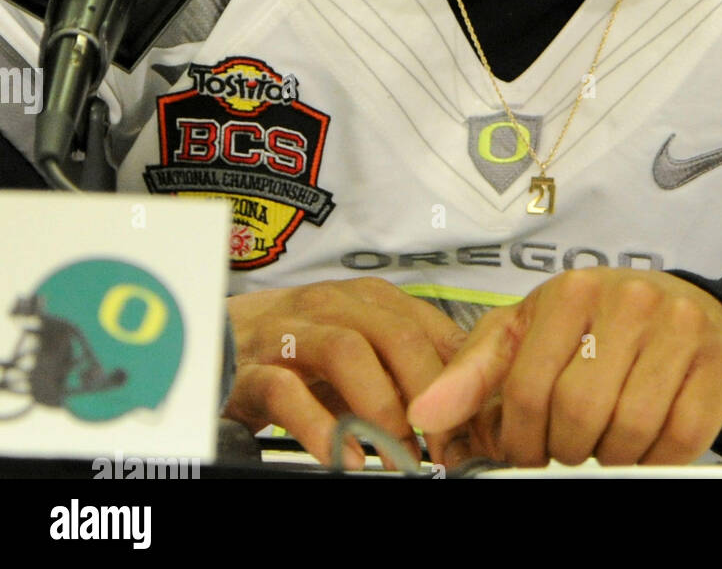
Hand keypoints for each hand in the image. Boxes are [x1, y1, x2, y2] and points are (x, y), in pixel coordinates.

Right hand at [224, 277, 488, 468]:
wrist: (215, 341)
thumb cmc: (299, 347)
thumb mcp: (359, 347)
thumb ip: (403, 364)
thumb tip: (464, 403)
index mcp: (368, 299)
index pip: (427, 327)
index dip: (456, 376)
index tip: (469, 425)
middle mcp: (332, 305)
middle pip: (395, 335)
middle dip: (426, 392)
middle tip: (440, 445)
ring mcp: (290, 333)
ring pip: (348, 352)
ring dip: (381, 408)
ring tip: (399, 455)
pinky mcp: (252, 370)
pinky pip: (289, 393)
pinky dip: (322, 429)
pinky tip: (346, 459)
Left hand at [406, 268, 721, 467]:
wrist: (688, 309)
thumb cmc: (600, 324)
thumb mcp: (531, 331)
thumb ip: (474, 371)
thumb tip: (423, 415)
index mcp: (573, 290)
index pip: (529, 388)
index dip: (520, 439)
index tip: (524, 451)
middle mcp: (630, 300)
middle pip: (579, 414)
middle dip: (566, 448)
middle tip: (569, 446)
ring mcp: (679, 328)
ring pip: (628, 432)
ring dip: (610, 456)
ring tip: (605, 440)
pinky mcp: (717, 363)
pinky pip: (680, 439)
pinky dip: (656, 458)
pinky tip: (644, 442)